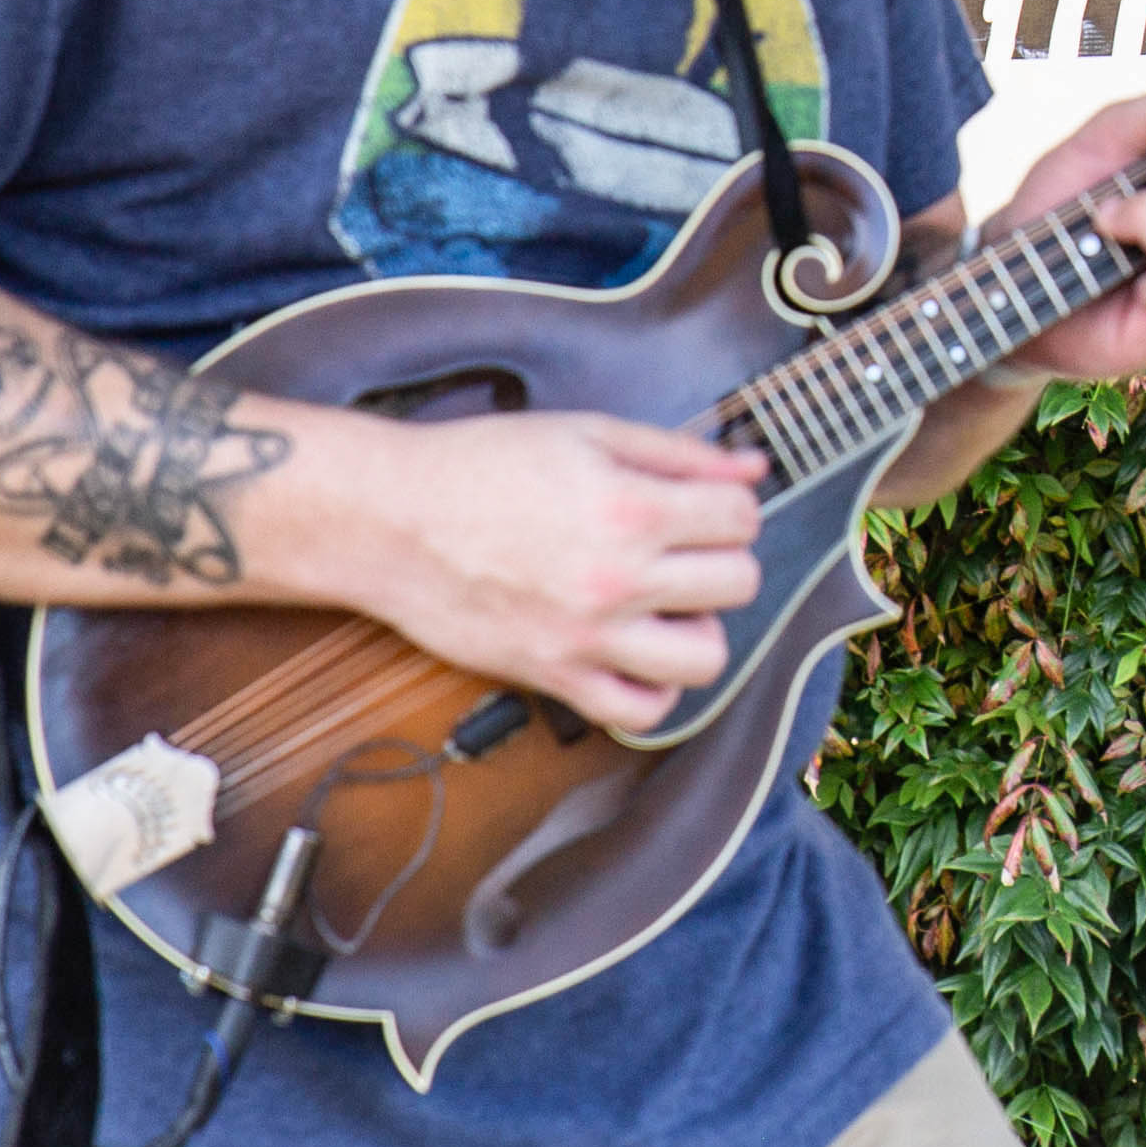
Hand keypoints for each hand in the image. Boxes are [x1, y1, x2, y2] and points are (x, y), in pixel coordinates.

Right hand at [355, 409, 768, 735]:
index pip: (742, 518)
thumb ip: (679, 452)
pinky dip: (654, 689)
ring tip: (669, 604)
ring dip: (702, 629)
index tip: (705, 504)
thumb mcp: (587, 433)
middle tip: (686, 549)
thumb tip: (753, 466)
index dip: (731, 505)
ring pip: (707, 658)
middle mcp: (617, 578)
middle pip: (739, 583)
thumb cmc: (480, 468)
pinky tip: (639, 653)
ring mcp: (587, 636)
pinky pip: (640, 712)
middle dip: (723, 559)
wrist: (392, 520)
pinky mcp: (554, 677)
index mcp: (631, 508)